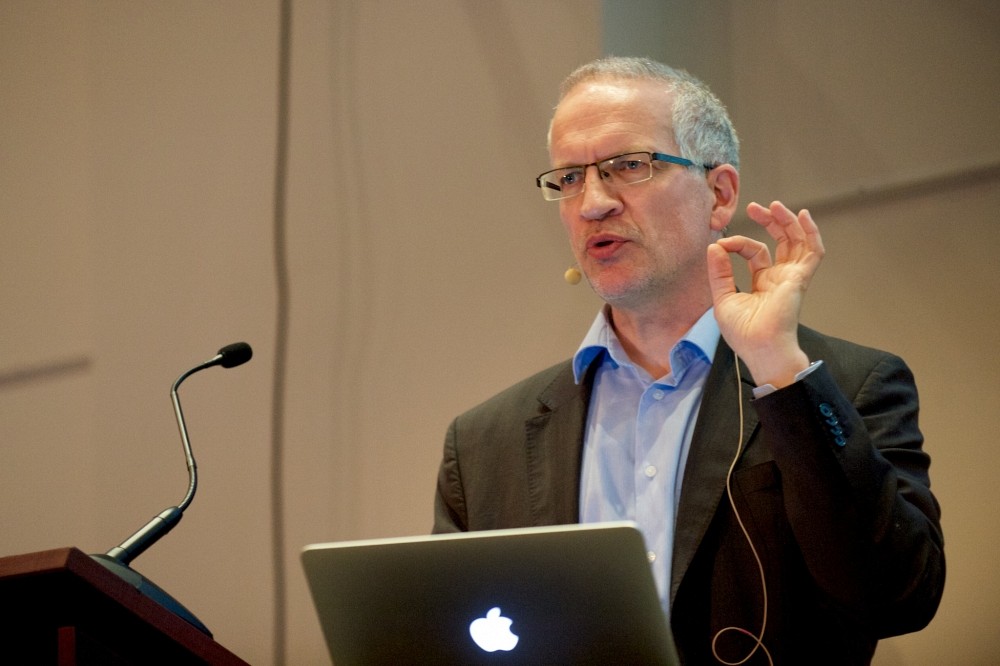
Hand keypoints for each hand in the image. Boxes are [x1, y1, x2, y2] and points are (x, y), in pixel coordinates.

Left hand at [706, 201, 824, 387]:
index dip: (738, 243)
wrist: (759, 348)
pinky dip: (811, 233)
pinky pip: (813, 252)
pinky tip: (802, 216)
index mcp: (762, 282)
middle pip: (781, 241)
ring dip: (788, 222)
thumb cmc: (742, 332)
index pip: (755, 252)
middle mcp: (779, 277)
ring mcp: (791, 277)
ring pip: (797, 242)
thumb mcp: (722, 298)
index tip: (721, 245)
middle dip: (769, 222)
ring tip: (775, 206)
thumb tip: (714, 247)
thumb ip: (719, 273)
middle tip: (755, 207)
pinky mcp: (799, 279)